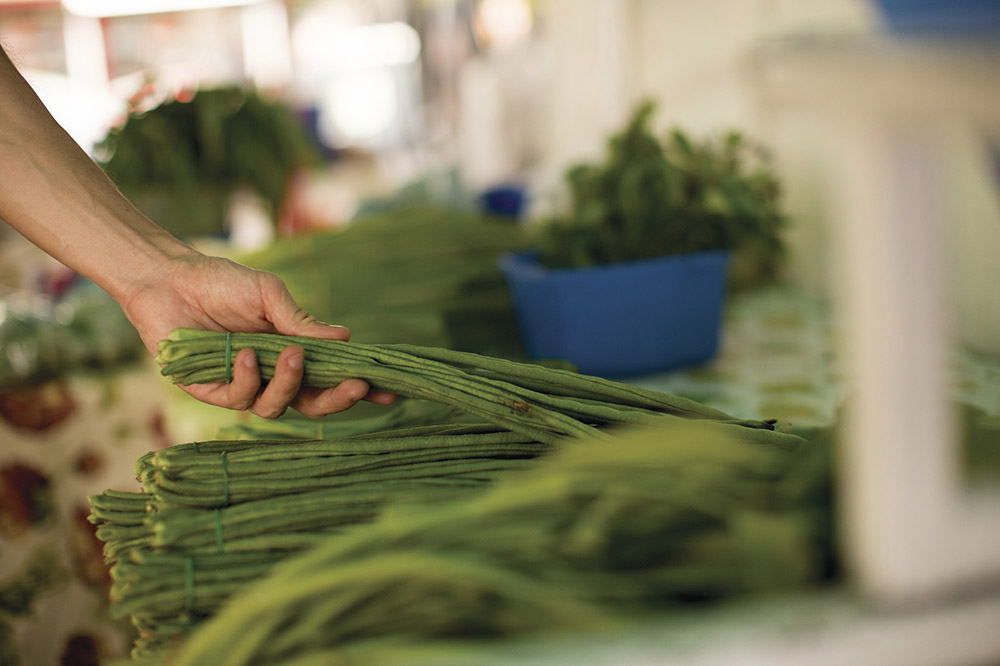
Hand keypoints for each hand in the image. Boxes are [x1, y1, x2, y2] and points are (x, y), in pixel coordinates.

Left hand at [120, 250, 395, 417]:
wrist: (170, 279)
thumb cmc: (224, 282)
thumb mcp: (271, 295)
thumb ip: (303, 321)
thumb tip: (347, 339)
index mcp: (293, 355)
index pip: (331, 379)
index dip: (359, 388)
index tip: (387, 389)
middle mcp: (271, 377)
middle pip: (312, 405)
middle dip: (337, 400)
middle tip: (355, 386)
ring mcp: (243, 387)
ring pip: (277, 408)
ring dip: (290, 385)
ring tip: (291, 355)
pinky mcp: (211, 392)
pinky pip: (239, 399)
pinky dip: (248, 379)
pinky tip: (246, 354)